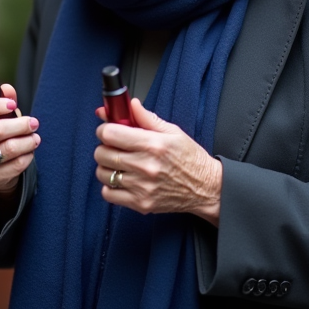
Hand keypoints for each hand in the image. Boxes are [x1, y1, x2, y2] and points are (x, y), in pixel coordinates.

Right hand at [0, 83, 39, 194]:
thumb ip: (4, 99)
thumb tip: (8, 90)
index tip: (12, 104)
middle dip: (20, 124)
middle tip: (33, 122)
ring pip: (9, 148)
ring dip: (27, 141)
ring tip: (34, 137)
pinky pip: (16, 164)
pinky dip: (27, 156)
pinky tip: (29, 151)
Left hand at [94, 98, 221, 225]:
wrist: (206, 188)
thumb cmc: (190, 159)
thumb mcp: (173, 132)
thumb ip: (147, 118)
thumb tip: (130, 104)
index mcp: (153, 144)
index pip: (110, 134)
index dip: (105, 129)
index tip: (108, 130)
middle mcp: (145, 166)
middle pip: (102, 153)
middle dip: (104, 146)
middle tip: (114, 146)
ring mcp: (142, 187)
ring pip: (103, 173)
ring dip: (106, 166)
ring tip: (118, 164)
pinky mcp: (140, 203)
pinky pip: (108, 194)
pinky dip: (110, 187)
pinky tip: (121, 180)